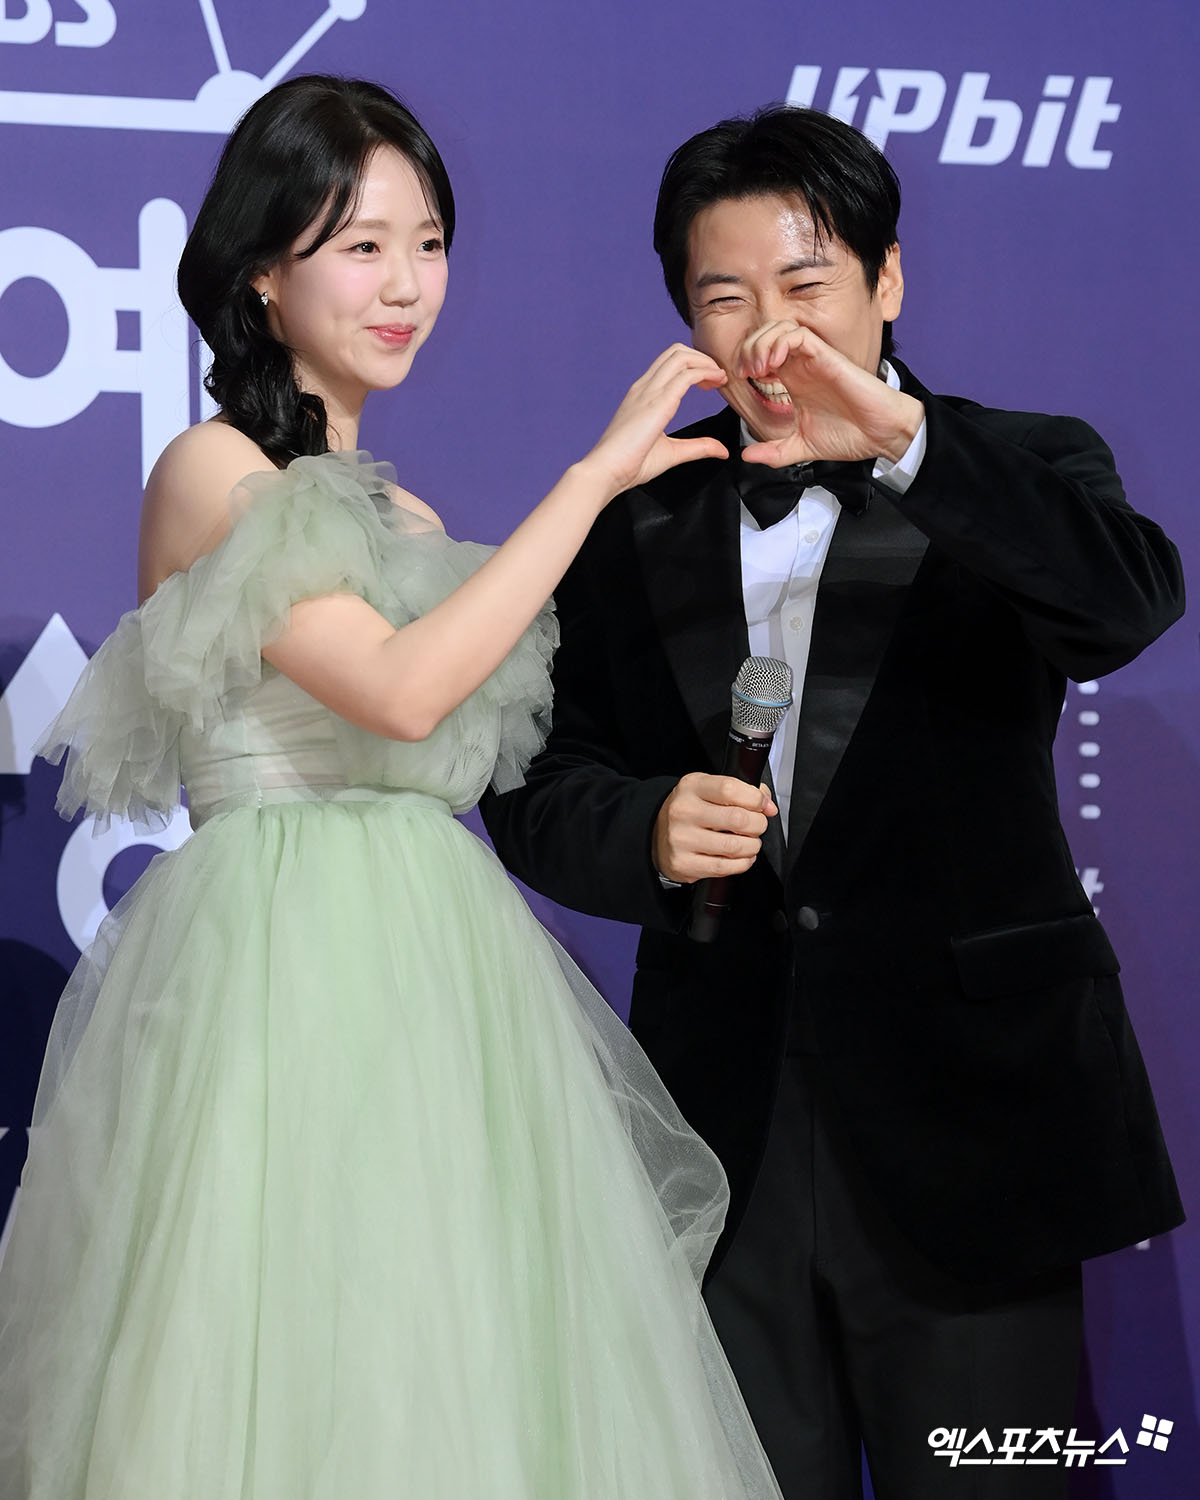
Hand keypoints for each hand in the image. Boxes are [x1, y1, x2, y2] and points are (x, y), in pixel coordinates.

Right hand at [581, 345, 728, 496]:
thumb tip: (721, 451)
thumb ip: (697, 447)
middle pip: (676, 352)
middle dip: (702, 358)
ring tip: (719, 378)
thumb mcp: (671, 452)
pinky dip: (705, 372)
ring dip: (705, 362)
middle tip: (718, 377)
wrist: (607, 470)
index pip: (669, 363)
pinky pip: (686, 375)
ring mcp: (649, 391)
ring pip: (681, 356)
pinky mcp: (657, 402)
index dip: (694, 365)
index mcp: (643, 395)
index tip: (710, 381)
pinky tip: (716, 383)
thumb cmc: (629, 464)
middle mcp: (645, 387)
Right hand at [653, 773, 777, 883]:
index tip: (763, 806)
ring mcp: (682, 839)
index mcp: (691, 787)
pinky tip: (741, 857)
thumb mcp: (708, 790)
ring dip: (752, 846)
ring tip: (749, 842)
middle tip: (756, 826)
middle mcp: (683, 811)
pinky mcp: (684, 864)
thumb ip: (740, 790)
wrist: (654, 834)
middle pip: (738, 819)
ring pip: (735, 846)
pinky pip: (725, 867)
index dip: (756, 799)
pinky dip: (742, 863)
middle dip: (758, 824)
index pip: (730, 789)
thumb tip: (767, 805)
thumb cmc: (688, 811)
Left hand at [737, 322, 923, 468]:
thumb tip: (746, 456)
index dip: (743, 362)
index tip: (737, 381)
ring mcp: (814, 359)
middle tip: (745, 372)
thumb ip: (774, 453)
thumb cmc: (849, 436)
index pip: (760, 356)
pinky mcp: (827, 357)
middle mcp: (801, 366)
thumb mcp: (801, 448)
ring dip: (761, 343)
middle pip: (765, 336)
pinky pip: (798, 334)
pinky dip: (780, 342)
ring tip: (758, 368)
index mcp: (793, 382)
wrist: (880, 435)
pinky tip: (774, 363)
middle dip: (747, 348)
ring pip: (779, 328)